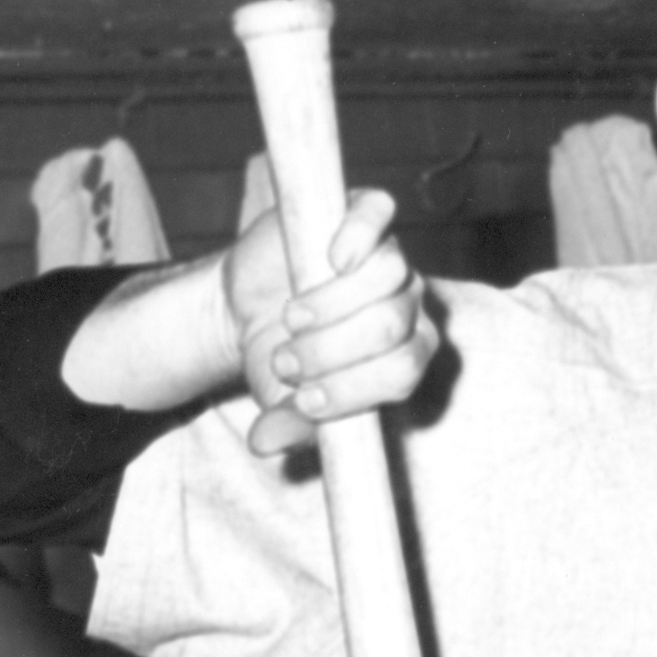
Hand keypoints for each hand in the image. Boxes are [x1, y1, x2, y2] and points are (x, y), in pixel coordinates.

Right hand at [228, 187, 438, 453]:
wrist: (248, 310)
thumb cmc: (280, 361)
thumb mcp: (282, 402)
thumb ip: (288, 426)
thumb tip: (263, 443)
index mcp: (405, 358)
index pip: (403, 373)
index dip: (357, 388)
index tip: (306, 400)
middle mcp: (408, 309)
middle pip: (393, 326)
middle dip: (333, 350)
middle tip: (285, 362)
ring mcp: (390, 259)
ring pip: (388, 275)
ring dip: (333, 304)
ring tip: (291, 320)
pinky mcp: (362, 215)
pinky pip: (378, 213)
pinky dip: (360, 234)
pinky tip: (333, 257)